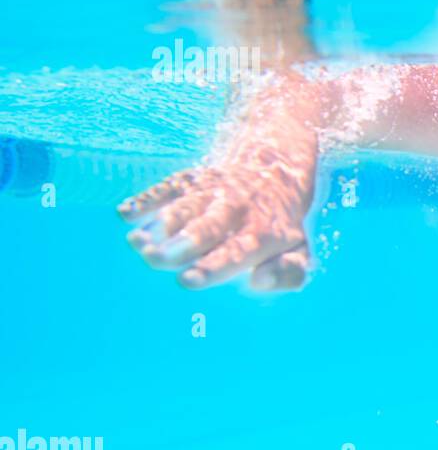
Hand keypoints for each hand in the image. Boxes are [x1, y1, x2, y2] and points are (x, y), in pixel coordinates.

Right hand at [118, 139, 315, 290]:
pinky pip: (168, 187)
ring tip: (136, 243)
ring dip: (160, 225)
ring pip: (184, 209)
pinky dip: (147, 198)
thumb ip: (288, 273)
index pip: (237, 252)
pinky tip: (126, 213)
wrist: (276, 168)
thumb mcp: (299, 251)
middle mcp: (236, 210)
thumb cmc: (280, 226)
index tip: (188, 280)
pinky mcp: (191, 181)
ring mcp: (211, 193)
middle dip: (181, 244)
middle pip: (206, 228)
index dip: (212, 267)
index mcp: (263, 233)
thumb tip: (260, 281)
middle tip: (155, 258)